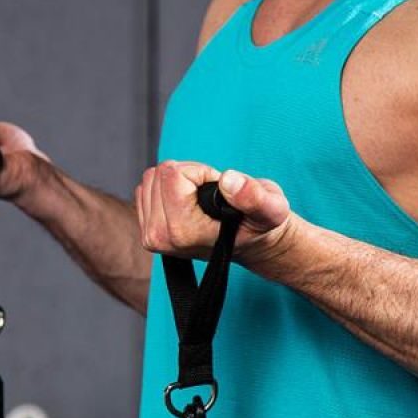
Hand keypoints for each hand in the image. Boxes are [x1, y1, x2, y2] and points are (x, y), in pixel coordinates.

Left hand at [134, 160, 298, 266]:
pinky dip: (168, 188)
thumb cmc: (259, 226)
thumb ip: (254, 196)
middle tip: (211, 196)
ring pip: (152, 178)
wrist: (250, 245)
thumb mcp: (271, 209)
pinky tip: (189, 203)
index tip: (218, 190)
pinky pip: (146, 188)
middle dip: (189, 175)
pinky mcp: (146, 230)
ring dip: (179, 180)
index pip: (173, 174)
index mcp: (184, 232)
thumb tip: (229, 181)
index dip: (201, 172)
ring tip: (202, 201)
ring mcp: (150, 236)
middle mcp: (161, 238)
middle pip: (160, 173)